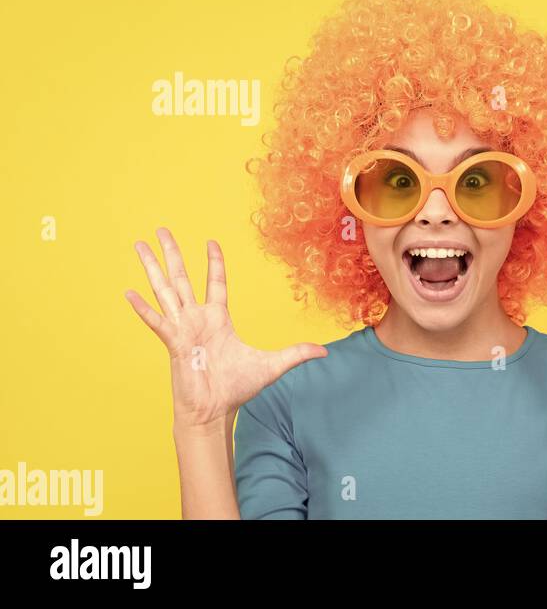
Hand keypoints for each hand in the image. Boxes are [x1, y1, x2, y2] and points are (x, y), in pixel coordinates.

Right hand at [125, 228, 326, 430]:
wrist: (216, 411)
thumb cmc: (237, 389)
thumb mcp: (273, 365)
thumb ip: (296, 354)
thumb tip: (324, 353)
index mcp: (218, 319)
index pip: (216, 283)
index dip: (215, 262)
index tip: (211, 242)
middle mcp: (197, 319)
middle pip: (183, 278)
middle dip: (173, 254)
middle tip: (162, 230)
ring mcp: (183, 329)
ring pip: (166, 291)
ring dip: (153, 268)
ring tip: (139, 245)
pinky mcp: (174, 344)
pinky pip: (158, 322)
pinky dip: (144, 309)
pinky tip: (129, 293)